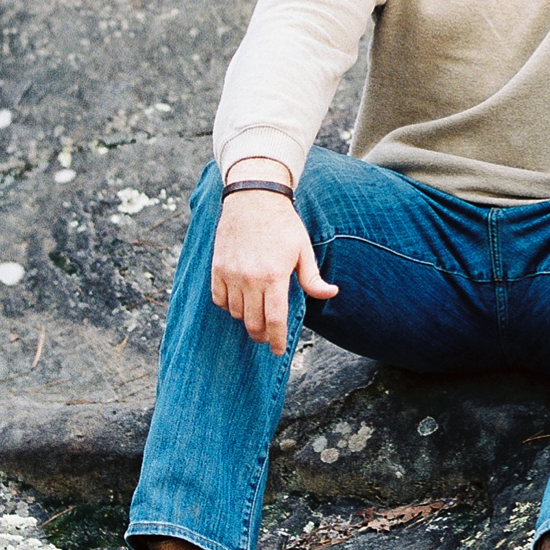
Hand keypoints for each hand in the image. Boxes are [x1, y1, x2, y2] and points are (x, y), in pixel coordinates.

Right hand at [211, 167, 336, 351]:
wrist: (253, 198)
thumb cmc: (283, 223)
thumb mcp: (303, 249)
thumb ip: (313, 278)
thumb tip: (331, 294)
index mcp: (274, 276)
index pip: (275, 320)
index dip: (277, 340)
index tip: (279, 351)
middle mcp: (250, 279)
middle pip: (253, 323)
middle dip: (262, 335)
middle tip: (269, 337)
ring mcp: (231, 274)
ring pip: (236, 313)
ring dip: (247, 319)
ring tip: (257, 314)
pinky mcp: (217, 268)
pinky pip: (219, 299)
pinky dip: (228, 306)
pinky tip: (240, 302)